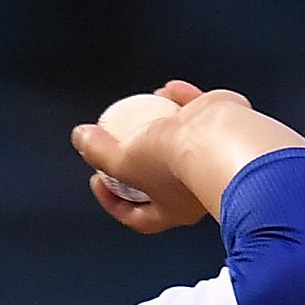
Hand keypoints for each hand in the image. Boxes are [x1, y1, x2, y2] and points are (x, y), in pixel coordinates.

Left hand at [70, 80, 304, 233]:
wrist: (222, 140)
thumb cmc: (173, 163)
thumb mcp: (123, 162)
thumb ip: (98, 153)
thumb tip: (79, 138)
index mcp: (173, 211)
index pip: (136, 215)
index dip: (112, 201)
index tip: (96, 180)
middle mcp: (194, 188)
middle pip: (158, 178)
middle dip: (137, 160)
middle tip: (119, 144)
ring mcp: (212, 159)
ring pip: (182, 144)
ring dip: (159, 126)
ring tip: (140, 111)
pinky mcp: (225, 129)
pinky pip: (201, 114)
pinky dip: (182, 100)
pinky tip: (167, 89)